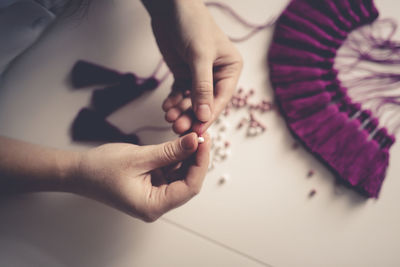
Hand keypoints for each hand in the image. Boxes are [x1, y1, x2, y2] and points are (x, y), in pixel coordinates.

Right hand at [71, 133, 209, 221]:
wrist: (77, 172)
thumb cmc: (101, 169)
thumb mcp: (139, 157)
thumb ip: (170, 151)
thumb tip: (195, 141)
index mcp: (153, 206)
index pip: (190, 187)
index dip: (201, 163)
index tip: (205, 140)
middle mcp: (156, 205)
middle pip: (188, 181)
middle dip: (196, 158)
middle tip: (200, 134)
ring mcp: (154, 195)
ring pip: (180, 175)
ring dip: (187, 156)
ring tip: (191, 135)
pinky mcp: (151, 185)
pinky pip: (170, 171)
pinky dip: (175, 157)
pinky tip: (179, 143)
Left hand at [144, 0, 242, 133]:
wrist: (169, 7)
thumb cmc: (191, 24)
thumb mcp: (199, 56)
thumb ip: (202, 87)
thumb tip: (204, 116)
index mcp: (230, 69)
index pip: (221, 98)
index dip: (209, 115)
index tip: (198, 130)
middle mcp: (217, 74)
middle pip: (206, 103)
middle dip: (192, 116)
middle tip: (178, 127)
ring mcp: (199, 76)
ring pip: (191, 101)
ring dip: (181, 111)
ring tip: (169, 117)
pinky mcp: (184, 75)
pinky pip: (180, 94)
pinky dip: (173, 102)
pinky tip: (166, 107)